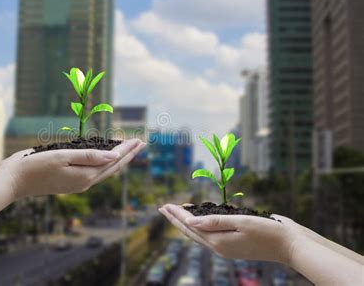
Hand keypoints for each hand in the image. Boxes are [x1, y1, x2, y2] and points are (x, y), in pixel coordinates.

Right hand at [0, 139, 144, 198]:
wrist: (14, 181)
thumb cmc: (36, 166)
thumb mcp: (63, 157)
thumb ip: (90, 156)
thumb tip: (115, 156)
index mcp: (85, 176)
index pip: (113, 161)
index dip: (127, 149)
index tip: (139, 139)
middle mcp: (84, 182)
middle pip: (113, 167)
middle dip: (128, 155)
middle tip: (141, 143)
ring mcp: (77, 184)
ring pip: (104, 171)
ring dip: (117, 159)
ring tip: (128, 149)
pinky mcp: (69, 182)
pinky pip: (93, 172)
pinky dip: (103, 163)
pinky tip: (104, 157)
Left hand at [159, 204, 303, 263]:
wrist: (290, 246)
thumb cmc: (267, 231)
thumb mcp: (240, 222)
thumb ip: (214, 222)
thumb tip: (190, 221)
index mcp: (218, 242)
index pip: (191, 226)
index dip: (177, 214)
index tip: (165, 205)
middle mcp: (220, 246)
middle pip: (191, 231)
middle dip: (176, 219)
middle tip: (163, 208)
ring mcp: (227, 247)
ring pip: (200, 234)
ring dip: (187, 223)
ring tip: (177, 213)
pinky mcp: (234, 245)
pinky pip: (211, 235)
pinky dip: (202, 226)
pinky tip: (200, 220)